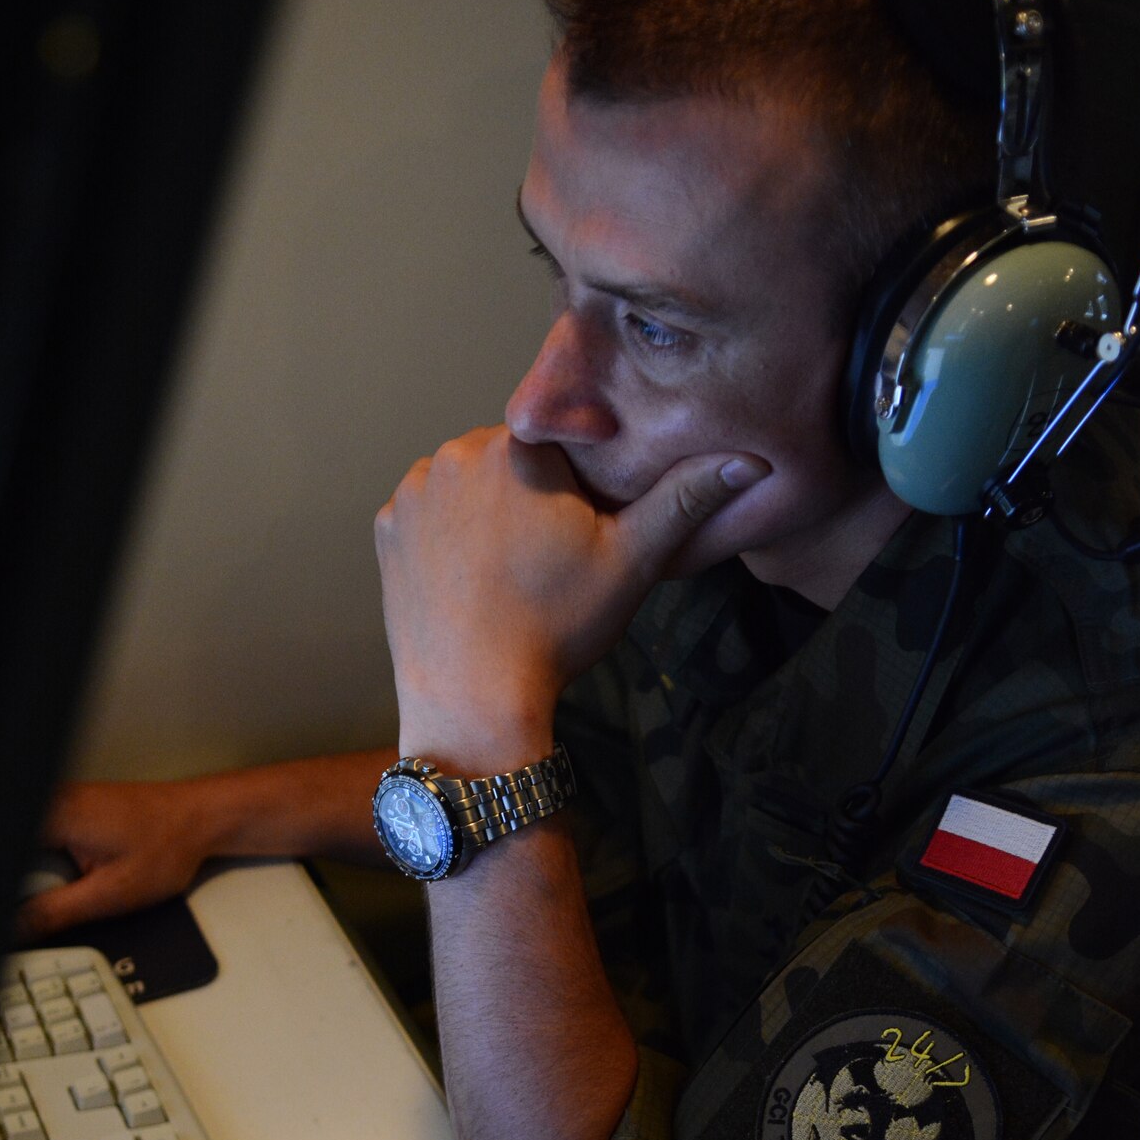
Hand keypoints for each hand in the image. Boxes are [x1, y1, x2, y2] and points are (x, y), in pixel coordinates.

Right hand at [16, 778, 220, 939]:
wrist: (201, 819)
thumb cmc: (168, 846)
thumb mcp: (110, 894)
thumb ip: (55, 913)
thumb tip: (15, 930)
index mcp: (56, 815)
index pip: (0, 852)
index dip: (3, 888)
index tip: (16, 910)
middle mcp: (54, 799)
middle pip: (10, 849)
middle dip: (25, 880)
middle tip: (56, 895)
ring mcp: (63, 799)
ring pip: (28, 844)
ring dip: (38, 870)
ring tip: (74, 880)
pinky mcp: (73, 807)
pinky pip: (44, 835)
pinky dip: (51, 858)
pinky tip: (76, 869)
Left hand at [374, 426, 763, 765]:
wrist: (474, 697)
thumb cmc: (557, 629)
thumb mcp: (635, 561)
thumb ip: (686, 499)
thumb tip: (752, 460)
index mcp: (520, 447)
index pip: (562, 442)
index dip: (579, 487)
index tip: (580, 536)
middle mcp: (456, 453)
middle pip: (511, 458)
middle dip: (531, 495)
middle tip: (548, 561)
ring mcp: (414, 491)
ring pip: (469, 483)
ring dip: (489, 511)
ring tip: (510, 572)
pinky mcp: (388, 528)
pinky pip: (429, 512)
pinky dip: (448, 535)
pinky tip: (472, 577)